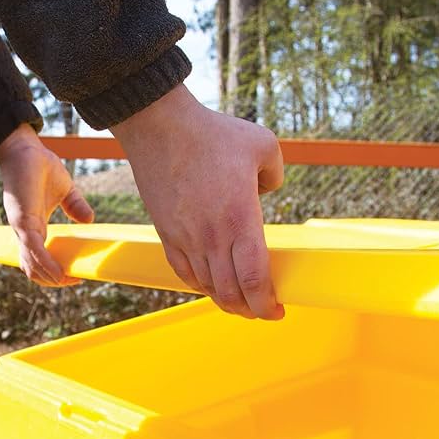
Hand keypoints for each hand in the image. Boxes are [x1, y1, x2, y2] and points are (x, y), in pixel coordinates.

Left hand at [0, 124, 93, 286]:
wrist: (24, 148)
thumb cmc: (40, 166)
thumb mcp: (65, 190)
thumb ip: (76, 206)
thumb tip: (90, 220)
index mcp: (34, 227)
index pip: (38, 259)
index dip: (53, 273)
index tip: (73, 275)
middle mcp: (25, 232)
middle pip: (33, 269)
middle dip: (53, 281)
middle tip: (74, 280)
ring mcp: (22, 228)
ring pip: (31, 265)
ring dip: (50, 278)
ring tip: (69, 280)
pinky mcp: (23, 221)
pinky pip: (34, 250)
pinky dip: (47, 265)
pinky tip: (60, 273)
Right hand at [111, 85, 284, 319]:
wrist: (160, 127)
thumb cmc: (212, 134)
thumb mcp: (264, 145)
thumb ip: (276, 175)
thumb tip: (269, 192)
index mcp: (239, 219)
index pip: (254, 279)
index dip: (267, 304)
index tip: (277, 310)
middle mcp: (211, 236)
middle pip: (231, 292)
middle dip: (250, 310)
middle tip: (263, 311)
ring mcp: (185, 238)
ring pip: (207, 287)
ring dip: (226, 301)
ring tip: (240, 302)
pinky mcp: (166, 233)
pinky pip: (184, 272)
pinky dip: (201, 286)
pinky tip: (211, 285)